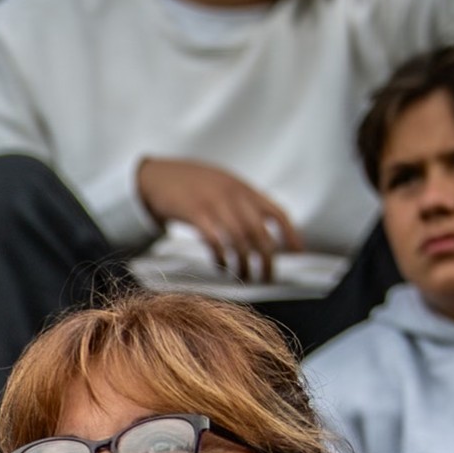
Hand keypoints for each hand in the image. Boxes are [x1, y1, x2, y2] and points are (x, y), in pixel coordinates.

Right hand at [136, 158, 304, 282]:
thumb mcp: (223, 185)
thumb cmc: (190, 184)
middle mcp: (234, 195)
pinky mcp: (195, 213)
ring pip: (240, 238)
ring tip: (245, 276)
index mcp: (245, 189)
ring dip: (245, 262)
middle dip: (267, 258)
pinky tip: (222, 265)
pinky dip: (222, 256)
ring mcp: (214, 203)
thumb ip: (242, 202)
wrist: (157, 175)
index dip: (290, 235)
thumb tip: (263, 229)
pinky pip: (215, 239)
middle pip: (260, 231)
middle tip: (268, 276)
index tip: (296, 254)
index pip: (277, 213)